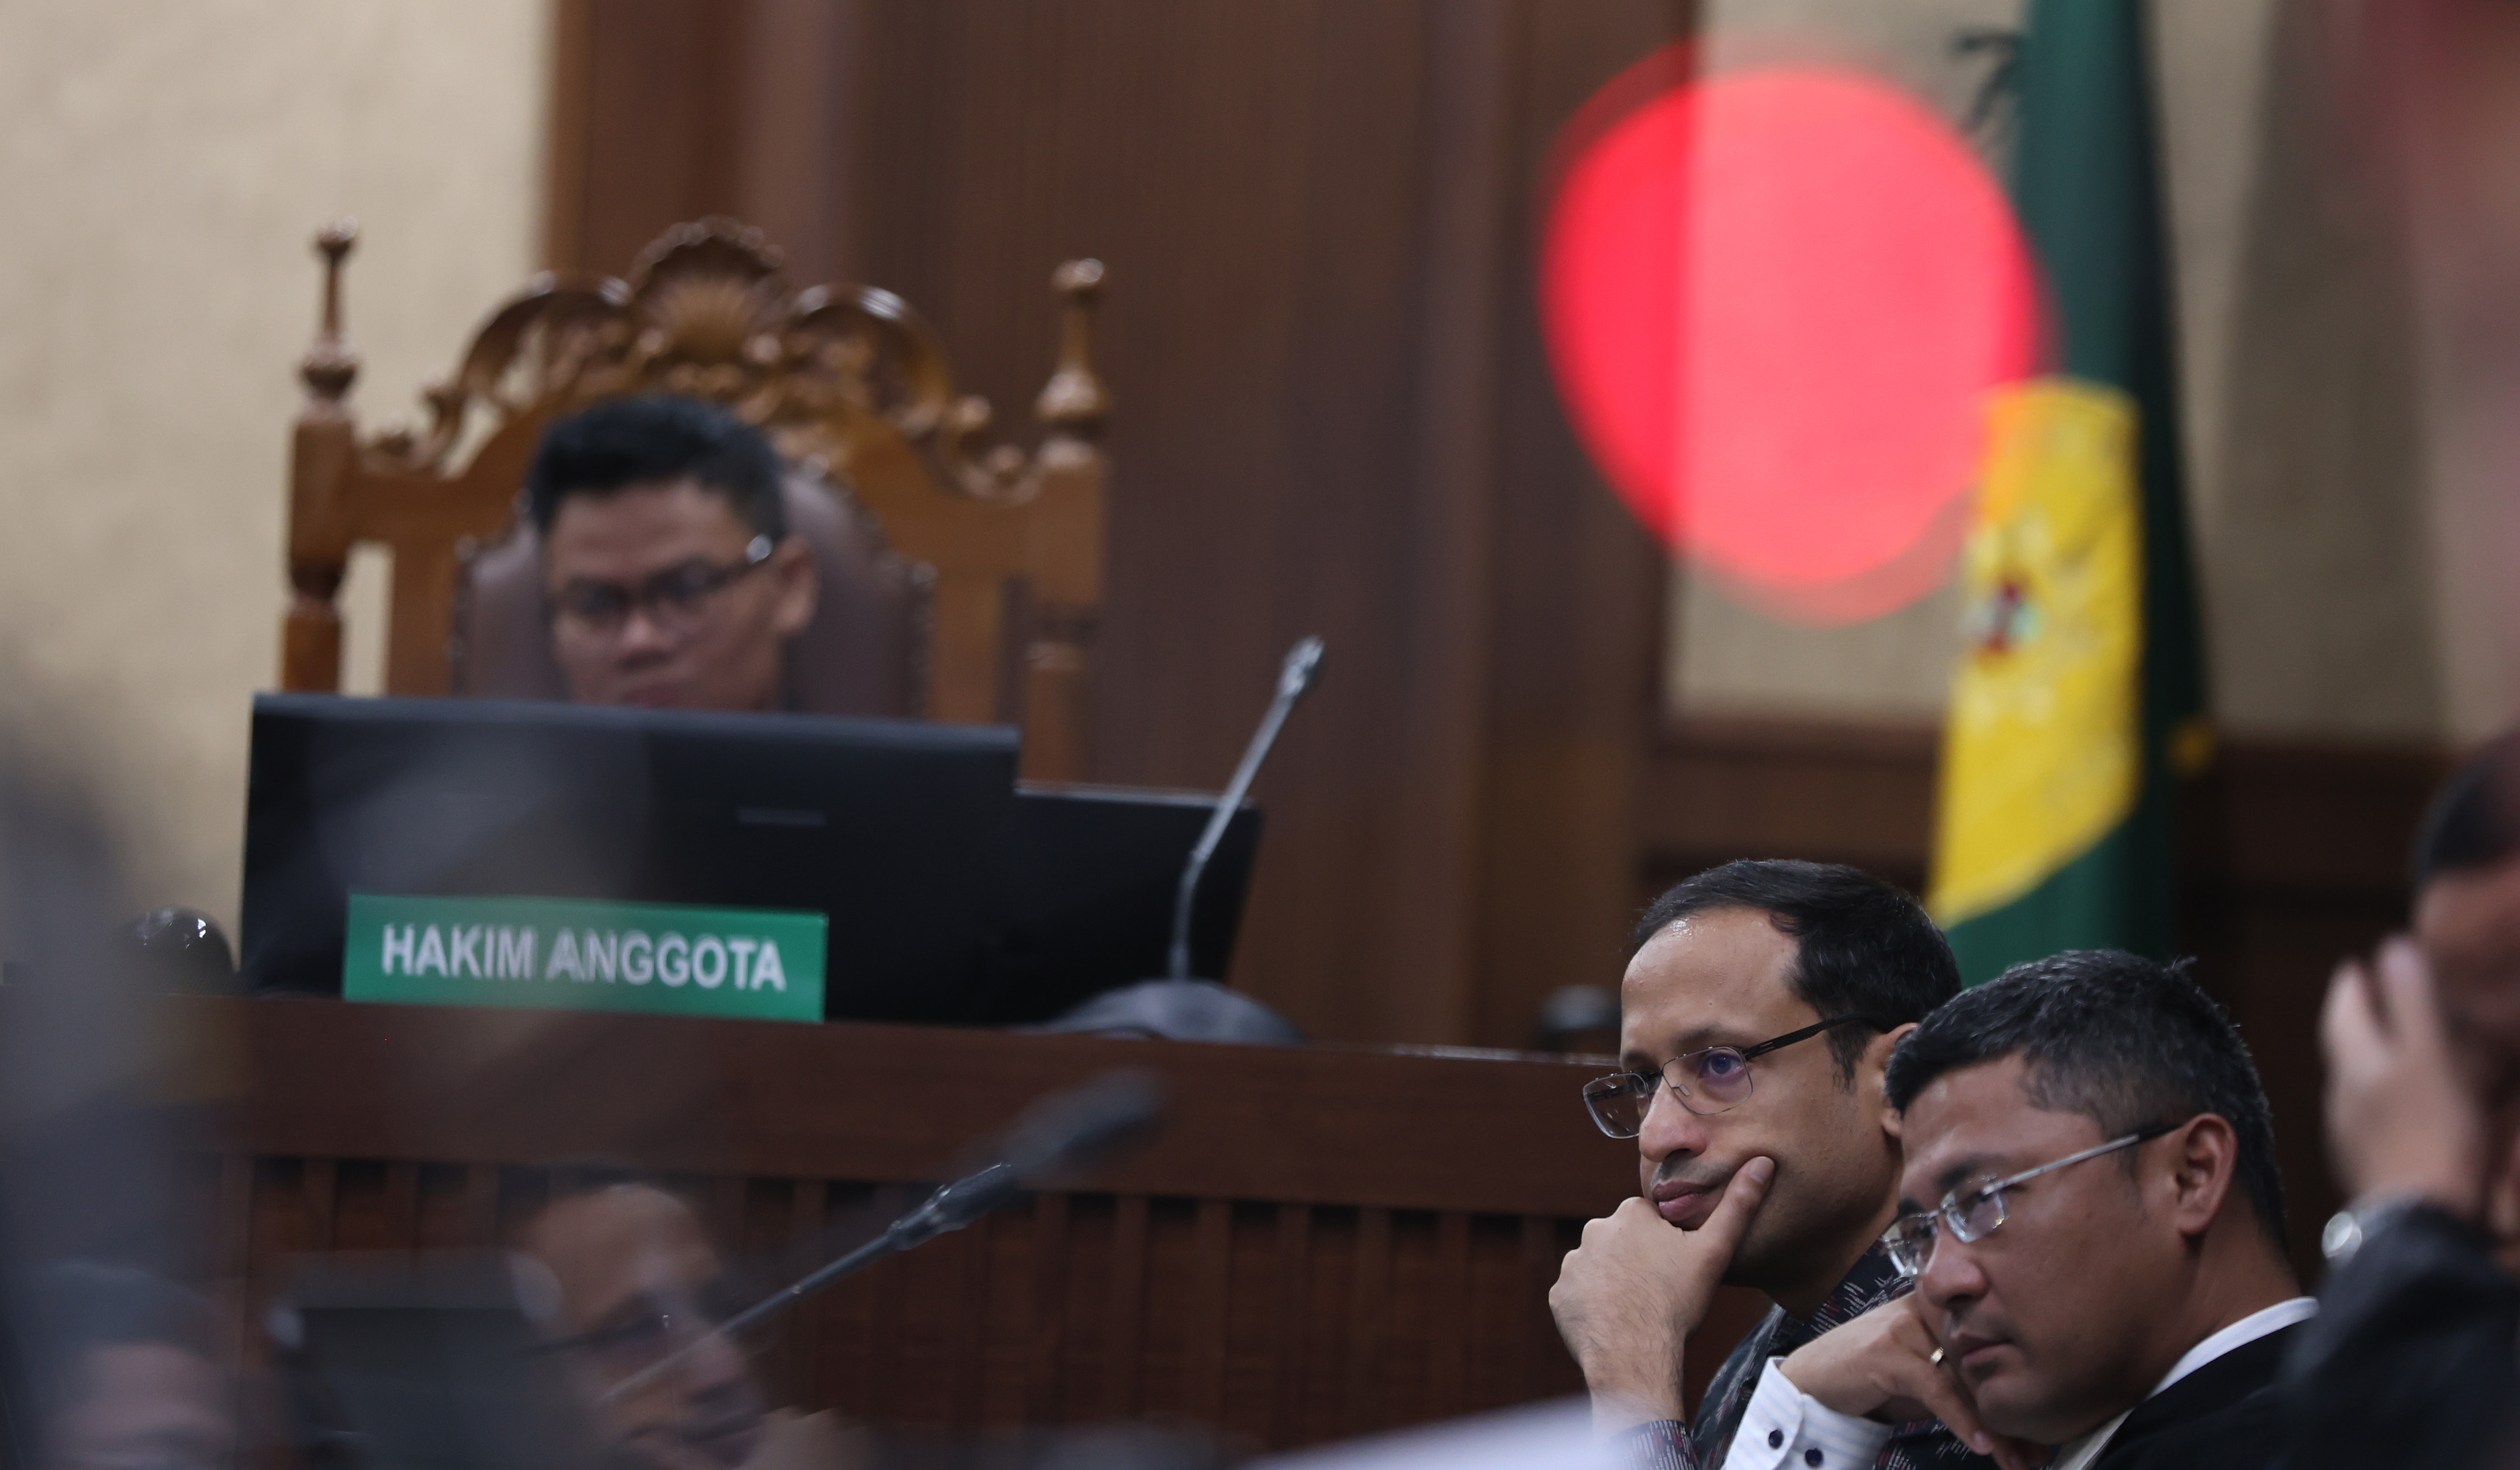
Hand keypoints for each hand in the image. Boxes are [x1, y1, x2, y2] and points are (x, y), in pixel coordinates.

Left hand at [1549, 1156, 1773, 1433]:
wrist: (1635, 1353)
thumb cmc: (1676, 1302)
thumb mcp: (1714, 1251)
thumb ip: (1739, 1205)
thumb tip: (1763, 1162)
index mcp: (1630, 1213)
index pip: (1651, 1223)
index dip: (1668, 1248)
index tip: (1677, 1271)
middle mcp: (1594, 1230)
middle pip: (1624, 1245)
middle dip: (1640, 1262)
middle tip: (1660, 1292)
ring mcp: (1573, 1264)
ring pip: (1601, 1269)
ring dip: (1616, 1284)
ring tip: (1638, 1310)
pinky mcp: (1559, 1296)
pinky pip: (1579, 1296)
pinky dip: (1594, 1307)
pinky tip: (1614, 1322)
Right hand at [1775, 1296, 2042, 1469]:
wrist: (1811, 1380)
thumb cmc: (1869, 1378)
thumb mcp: (1924, 1379)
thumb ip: (1961, 1385)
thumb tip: (2012, 1421)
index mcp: (1940, 1309)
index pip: (1992, 1350)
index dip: (2019, 1393)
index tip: (2042, 1432)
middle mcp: (1926, 1310)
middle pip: (1983, 1365)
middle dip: (2013, 1415)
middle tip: (2037, 1452)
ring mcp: (1905, 1327)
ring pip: (1965, 1379)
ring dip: (1995, 1426)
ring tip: (2017, 1459)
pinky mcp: (1886, 1351)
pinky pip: (1936, 1387)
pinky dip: (1962, 1419)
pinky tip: (1981, 1444)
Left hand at [2323, 937, 2485, 1218]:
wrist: (2419, 1227)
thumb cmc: (2430, 1137)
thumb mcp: (2428, 1060)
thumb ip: (2412, 1005)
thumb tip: (2393, 947)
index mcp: (2354, 1066)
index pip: (2342, 1013)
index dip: (2350, 987)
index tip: (2353, 967)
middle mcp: (2342, 1099)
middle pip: (2343, 1048)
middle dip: (2355, 1021)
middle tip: (2366, 1001)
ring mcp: (2352, 1137)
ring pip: (2353, 1085)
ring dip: (2368, 1060)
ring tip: (2389, 1049)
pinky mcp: (2370, 1169)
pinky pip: (2370, 1119)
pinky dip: (2383, 1099)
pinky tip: (2400, 1111)